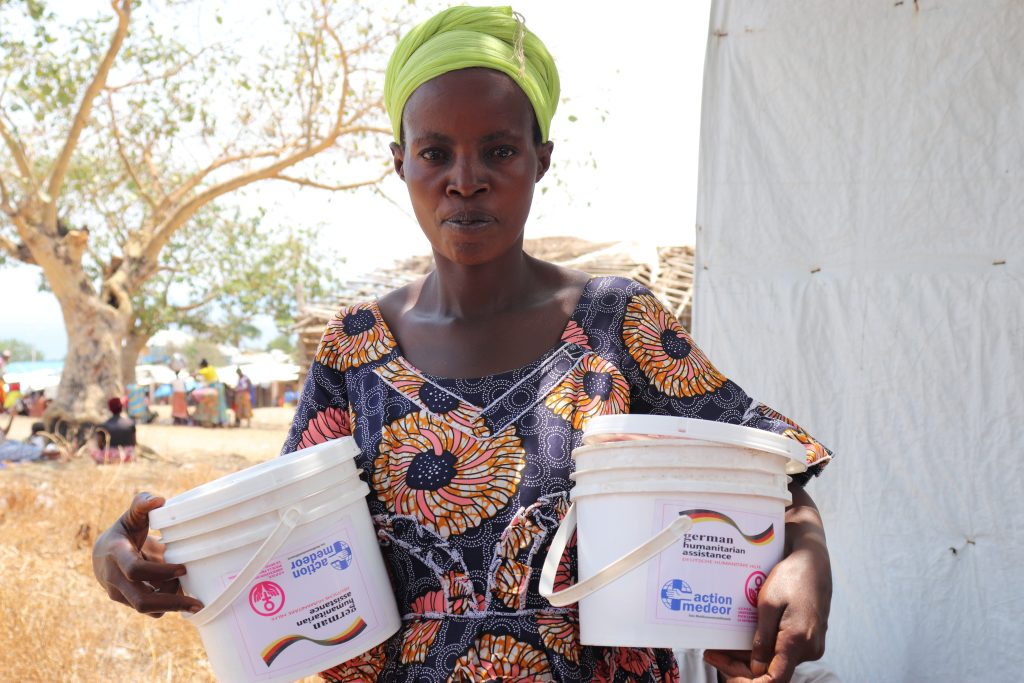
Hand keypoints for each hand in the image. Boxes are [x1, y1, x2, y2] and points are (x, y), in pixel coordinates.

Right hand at [92, 492, 203, 617]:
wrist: (104, 555)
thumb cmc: (124, 532)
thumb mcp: (131, 517)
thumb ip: (142, 505)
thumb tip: (159, 500)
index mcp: (116, 554)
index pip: (135, 569)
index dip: (160, 572)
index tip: (184, 568)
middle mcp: (114, 579)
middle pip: (142, 601)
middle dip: (171, 603)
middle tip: (198, 603)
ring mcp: (119, 594)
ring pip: (148, 609)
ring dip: (172, 602)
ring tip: (191, 592)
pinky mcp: (128, 603)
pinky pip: (150, 610)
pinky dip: (168, 604)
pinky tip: (183, 594)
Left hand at [704, 551, 830, 682]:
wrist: (813, 562)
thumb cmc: (791, 577)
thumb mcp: (768, 604)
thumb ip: (762, 639)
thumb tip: (756, 668)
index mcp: (798, 641)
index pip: (775, 680)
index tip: (726, 675)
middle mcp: (808, 649)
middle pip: (771, 672)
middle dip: (739, 667)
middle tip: (712, 654)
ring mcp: (810, 645)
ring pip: (775, 662)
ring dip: (747, 657)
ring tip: (719, 647)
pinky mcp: (806, 638)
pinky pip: (781, 651)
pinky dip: (760, 649)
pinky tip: (739, 640)